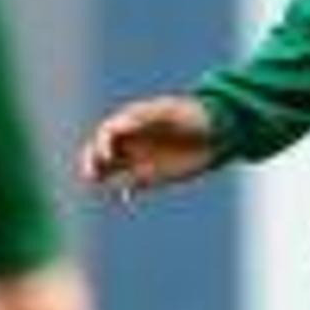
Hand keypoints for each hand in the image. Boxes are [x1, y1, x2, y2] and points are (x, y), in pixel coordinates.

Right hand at [79, 95, 222, 202]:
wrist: (217, 133)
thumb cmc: (192, 115)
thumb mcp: (170, 111)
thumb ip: (146, 116)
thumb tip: (118, 126)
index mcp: (132, 121)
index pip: (107, 132)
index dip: (102, 144)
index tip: (108, 156)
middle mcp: (131, 140)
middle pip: (99, 151)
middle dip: (91, 161)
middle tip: (91, 175)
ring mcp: (138, 158)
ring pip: (108, 169)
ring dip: (99, 177)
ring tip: (96, 184)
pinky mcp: (149, 176)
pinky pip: (128, 186)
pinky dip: (122, 193)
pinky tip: (125, 198)